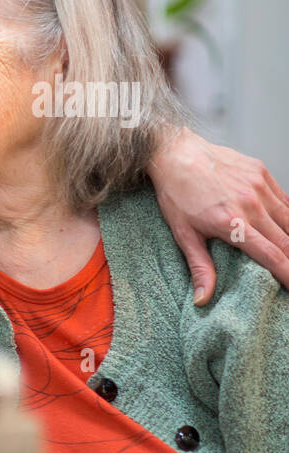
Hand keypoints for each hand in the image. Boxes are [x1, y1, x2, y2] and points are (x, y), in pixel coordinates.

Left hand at [150, 128, 288, 305]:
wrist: (174, 154)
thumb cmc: (176, 195)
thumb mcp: (183, 234)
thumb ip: (199, 267)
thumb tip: (202, 299)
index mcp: (232, 223)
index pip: (272, 256)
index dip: (288, 275)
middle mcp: (251, 204)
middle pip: (287, 241)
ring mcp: (259, 187)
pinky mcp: (262, 173)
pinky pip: (285, 200)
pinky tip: (287, 230)